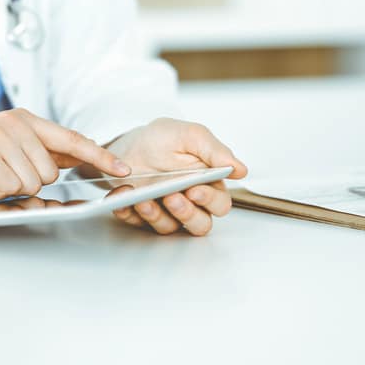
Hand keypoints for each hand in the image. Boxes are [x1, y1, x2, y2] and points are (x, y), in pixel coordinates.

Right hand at [0, 109, 130, 202]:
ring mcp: (0, 134)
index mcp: (25, 120)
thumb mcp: (6, 153)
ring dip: (8, 188)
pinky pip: (10, 187)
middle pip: (51, 172)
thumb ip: (38, 154)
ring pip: (32, 183)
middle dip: (27, 183)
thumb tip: (74, 161)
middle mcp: (15, 121)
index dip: (100, 156)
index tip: (124, 169)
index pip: (71, 139)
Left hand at [104, 118, 246, 235]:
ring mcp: (166, 211)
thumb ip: (215, 151)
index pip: (219, 203)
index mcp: (207, 184)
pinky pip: (139, 224)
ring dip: (157, 216)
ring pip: (171, 228)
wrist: (129, 142)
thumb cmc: (163, 139)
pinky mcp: (142, 216)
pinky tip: (124, 201)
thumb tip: (241, 169)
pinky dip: (131, 214)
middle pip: (200, 224)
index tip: (195, 190)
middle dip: (187, 214)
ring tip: (144, 201)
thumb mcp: (190, 135)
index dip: (210, 201)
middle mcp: (189, 202)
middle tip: (172, 198)